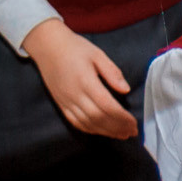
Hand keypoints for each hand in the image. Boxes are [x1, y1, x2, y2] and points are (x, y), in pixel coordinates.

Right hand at [24, 16, 136, 138]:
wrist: (47, 46)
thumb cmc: (74, 48)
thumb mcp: (97, 54)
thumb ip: (112, 72)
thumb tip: (126, 90)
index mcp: (85, 81)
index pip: (107, 106)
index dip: (122, 118)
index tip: (134, 123)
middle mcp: (74, 94)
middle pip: (99, 118)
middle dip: (117, 127)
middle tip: (132, 132)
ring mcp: (66, 101)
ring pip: (88, 123)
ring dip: (106, 132)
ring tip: (122, 134)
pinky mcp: (60, 104)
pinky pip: (76, 122)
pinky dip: (91, 130)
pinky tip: (103, 131)